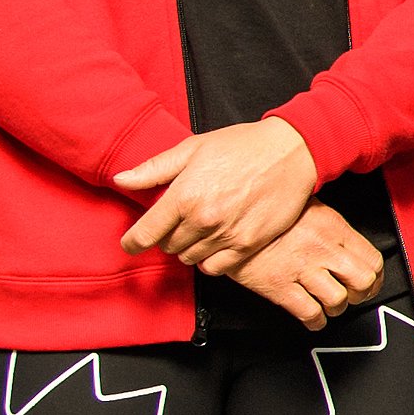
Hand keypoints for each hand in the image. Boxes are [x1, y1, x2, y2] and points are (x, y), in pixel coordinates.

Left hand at [116, 118, 318, 273]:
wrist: (292, 153)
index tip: (131, 243)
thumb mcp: (193, 148)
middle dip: (167, 235)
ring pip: (189, 258)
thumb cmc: (243, 146)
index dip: (132, 242)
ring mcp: (226, 235)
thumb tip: (121, 180)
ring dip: (189, 247)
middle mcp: (202, 220)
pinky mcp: (248, 245)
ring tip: (200, 228)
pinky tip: (215, 243)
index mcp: (184, 195)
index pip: (144, 234)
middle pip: (167, 246)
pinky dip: (210, 260)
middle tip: (179, 220)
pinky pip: (215, 268)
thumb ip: (154, 169)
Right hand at [225, 204, 383, 329]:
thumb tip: (347, 240)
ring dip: (337, 307)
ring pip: (338, 300)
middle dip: (362, 294)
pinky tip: (314, 319)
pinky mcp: (280, 287)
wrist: (228, 219)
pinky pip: (309, 312)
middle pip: (363, 282)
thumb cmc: (265, 210)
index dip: (376, 276)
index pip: (372, 259)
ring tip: (330, 304)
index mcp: (333, 228)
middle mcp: (322, 249)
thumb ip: (331, 224)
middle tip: (354, 295)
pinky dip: (316, 321)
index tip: (371, 281)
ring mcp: (301, 269)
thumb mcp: (306, 205)